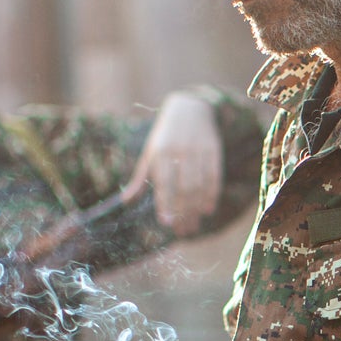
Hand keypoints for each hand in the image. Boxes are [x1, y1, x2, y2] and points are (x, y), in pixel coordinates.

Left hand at [129, 91, 222, 235]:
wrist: (189, 109)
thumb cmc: (165, 137)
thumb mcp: (150, 153)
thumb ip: (140, 179)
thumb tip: (125, 202)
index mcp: (161, 152)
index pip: (164, 183)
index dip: (166, 204)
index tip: (166, 223)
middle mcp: (180, 152)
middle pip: (184, 189)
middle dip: (183, 213)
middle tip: (183, 231)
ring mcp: (199, 151)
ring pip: (199, 186)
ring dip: (197, 209)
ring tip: (194, 224)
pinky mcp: (214, 151)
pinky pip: (214, 178)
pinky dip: (211, 196)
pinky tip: (207, 209)